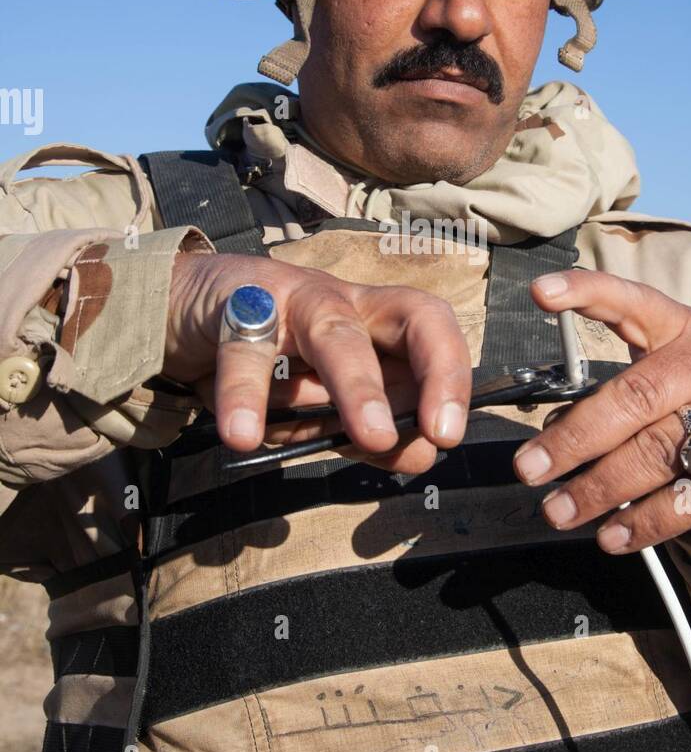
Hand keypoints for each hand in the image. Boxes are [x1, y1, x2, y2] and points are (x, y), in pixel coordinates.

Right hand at [163, 251, 470, 468]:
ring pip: (336, 331)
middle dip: (435, 373)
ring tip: (369, 437)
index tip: (450, 435)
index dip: (454, 376)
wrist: (174, 311)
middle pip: (410, 316)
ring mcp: (293, 296)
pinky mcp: (235, 304)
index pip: (436, 332)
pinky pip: (244, 351)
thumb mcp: (322, 406)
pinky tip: (244, 435)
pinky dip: (245, 394)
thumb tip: (421, 455)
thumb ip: (370, 432)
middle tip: (438, 434)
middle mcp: (347, 301)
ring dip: (358, 385)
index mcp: (376, 322)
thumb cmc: (266, 362)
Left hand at [512, 269, 690, 554]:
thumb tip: (551, 435)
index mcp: (682, 329)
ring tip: (559, 511)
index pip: (634, 301)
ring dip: (599, 488)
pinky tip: (612, 536)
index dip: (588, 293)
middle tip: (530, 468)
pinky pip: (690, 499)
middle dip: (576, 437)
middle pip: (637, 396)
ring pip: (659, 452)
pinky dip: (644, 523)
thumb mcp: (664, 386)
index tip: (540, 293)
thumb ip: (613, 399)